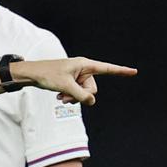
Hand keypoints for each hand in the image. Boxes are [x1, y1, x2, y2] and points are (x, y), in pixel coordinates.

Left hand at [18, 57, 136, 105]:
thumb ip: (81, 95)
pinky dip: (70, 97)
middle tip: (65, 96)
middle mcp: (83, 69)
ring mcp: (78, 76)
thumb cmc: (47, 75)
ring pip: (84, 94)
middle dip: (81, 96)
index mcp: (85, 64)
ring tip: (61, 96)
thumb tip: (92, 101)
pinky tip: (59, 96)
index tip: (134, 72)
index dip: (121, 71)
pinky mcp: (72, 82)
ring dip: (73, 98)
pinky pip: (78, 94)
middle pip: (93, 88)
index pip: (107, 68)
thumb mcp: (65, 87)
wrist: (32, 74)